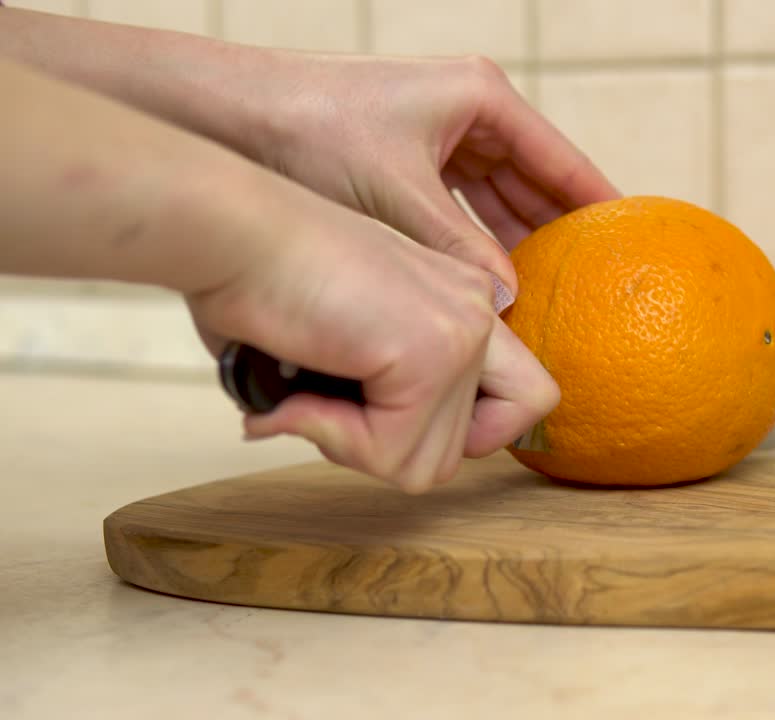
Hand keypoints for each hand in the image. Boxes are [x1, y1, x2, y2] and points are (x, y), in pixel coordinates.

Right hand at [186, 187, 558, 492]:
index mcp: (465, 299)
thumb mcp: (345, 343)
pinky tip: (299, 392)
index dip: (464, 432)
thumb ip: (384, 396)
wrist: (227, 231)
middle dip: (391, 448)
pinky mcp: (432, 349)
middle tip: (328, 405)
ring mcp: (464, 328)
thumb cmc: (255, 276)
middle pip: (474, 446)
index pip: (526, 400)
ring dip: (356, 447)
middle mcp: (478, 308)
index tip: (390, 416)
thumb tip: (378, 453)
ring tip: (308, 391)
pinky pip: (392, 451)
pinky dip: (334, 438)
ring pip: (430, 463)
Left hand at [243, 53, 620, 294]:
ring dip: (516, 239)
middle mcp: (467, 109)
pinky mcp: (409, 154)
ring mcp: (439, 130)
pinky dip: (477, 237)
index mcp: (480, 97)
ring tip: (548, 291)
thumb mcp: (397, 197)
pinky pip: (463, 202)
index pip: (559, 159)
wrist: (227, 114)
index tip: (629, 243)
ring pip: (498, 194)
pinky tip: (490, 277)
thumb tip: (507, 303)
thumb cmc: (308, 132)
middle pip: (533, 178)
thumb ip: (457, 249)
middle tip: (588, 284)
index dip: (596, 203)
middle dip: (556, 230)